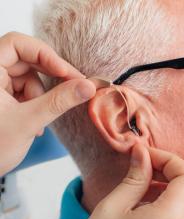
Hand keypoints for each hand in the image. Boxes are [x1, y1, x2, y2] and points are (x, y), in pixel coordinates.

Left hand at [0, 32, 95, 175]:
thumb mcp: (28, 122)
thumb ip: (59, 101)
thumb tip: (87, 87)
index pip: (17, 44)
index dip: (45, 55)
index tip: (66, 73)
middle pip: (26, 59)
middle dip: (50, 76)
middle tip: (75, 86)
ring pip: (28, 76)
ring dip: (41, 96)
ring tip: (38, 120)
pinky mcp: (0, 95)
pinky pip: (25, 89)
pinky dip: (35, 103)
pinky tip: (34, 122)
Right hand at [76, 144, 183, 218]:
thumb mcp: (111, 209)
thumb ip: (134, 178)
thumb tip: (142, 152)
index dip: (169, 159)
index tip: (146, 155)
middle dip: (179, 170)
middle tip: (152, 166)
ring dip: (178, 184)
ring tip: (147, 183)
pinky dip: (176, 200)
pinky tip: (149, 200)